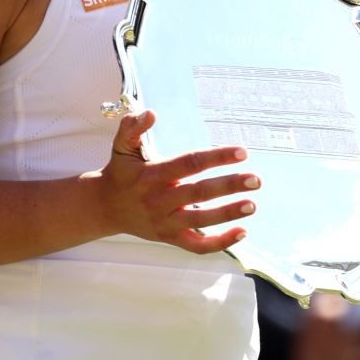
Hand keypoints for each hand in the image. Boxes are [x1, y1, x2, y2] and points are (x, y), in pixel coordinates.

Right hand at [98, 110, 259, 254]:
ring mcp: (165, 222)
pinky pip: (197, 246)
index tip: (241, 152)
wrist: (104, 208)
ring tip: (252, 205)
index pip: (189, 164)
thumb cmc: (120, 173)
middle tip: (255, 180)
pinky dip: (220, 243)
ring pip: (201, 221)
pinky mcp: (170, 238)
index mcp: (153, 175)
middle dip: (229, 186)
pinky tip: (242, 232)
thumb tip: (150, 113)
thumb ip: (132, 127)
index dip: (216, 158)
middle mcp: (160, 200)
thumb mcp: (121, 146)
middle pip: (199, 193)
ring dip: (228, 214)